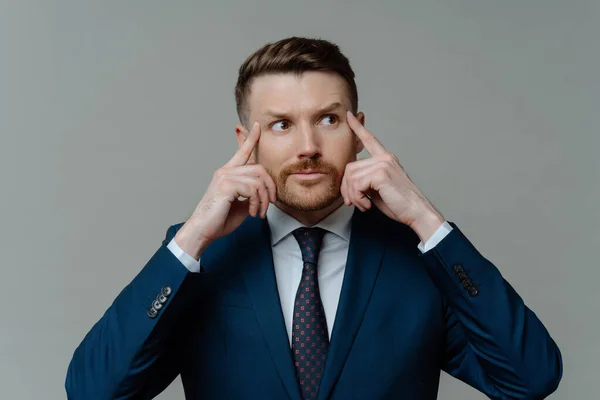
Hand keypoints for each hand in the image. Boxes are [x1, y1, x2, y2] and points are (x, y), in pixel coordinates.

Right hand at [174, 122, 275, 258]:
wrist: (203, 232)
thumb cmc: (220, 220)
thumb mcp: (241, 204)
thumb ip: (251, 193)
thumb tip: (264, 190)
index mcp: (228, 173)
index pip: (242, 152)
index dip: (250, 138)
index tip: (257, 126)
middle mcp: (225, 171)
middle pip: (260, 169)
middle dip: (270, 188)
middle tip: (270, 204)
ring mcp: (224, 177)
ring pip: (258, 180)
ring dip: (264, 199)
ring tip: (259, 212)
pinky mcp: (226, 185)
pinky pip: (253, 188)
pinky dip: (256, 202)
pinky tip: (251, 212)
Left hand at [341, 111, 443, 239]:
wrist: (416, 212)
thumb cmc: (399, 203)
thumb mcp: (379, 188)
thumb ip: (366, 180)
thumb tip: (348, 183)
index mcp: (385, 159)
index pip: (369, 140)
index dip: (357, 128)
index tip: (349, 116)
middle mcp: (384, 158)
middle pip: (350, 167)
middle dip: (346, 188)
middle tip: (351, 202)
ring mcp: (383, 164)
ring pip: (351, 177)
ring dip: (353, 195)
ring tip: (362, 204)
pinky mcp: (381, 174)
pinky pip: (356, 185)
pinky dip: (358, 198)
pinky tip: (367, 205)